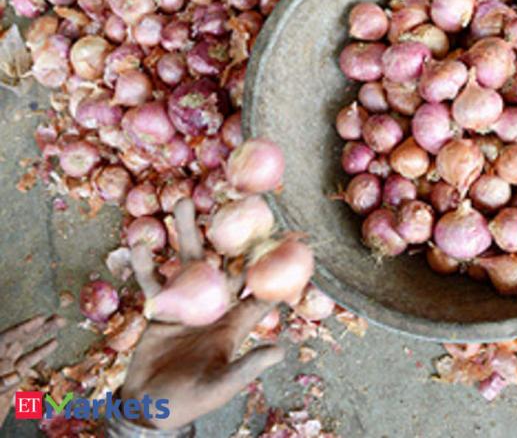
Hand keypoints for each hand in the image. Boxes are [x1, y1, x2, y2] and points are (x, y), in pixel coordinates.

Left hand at [0, 314, 64, 424]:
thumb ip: (1, 384)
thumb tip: (16, 376)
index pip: (7, 338)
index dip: (24, 328)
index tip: (41, 319)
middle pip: (19, 339)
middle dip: (39, 327)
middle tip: (57, 318)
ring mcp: (6, 368)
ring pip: (26, 347)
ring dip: (43, 334)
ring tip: (60, 323)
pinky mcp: (13, 378)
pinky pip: (28, 362)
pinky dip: (41, 351)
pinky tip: (54, 343)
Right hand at [121, 199, 284, 430]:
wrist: (151, 408)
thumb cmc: (192, 400)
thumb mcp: (222, 384)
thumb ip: (247, 366)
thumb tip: (282, 350)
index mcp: (235, 321)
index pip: (259, 290)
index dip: (272, 266)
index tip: (283, 235)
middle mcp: (214, 305)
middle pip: (222, 262)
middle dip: (225, 234)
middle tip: (230, 202)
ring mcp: (187, 303)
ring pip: (187, 262)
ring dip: (184, 234)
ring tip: (182, 203)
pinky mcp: (160, 308)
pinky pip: (153, 281)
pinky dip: (146, 264)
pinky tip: (140, 244)